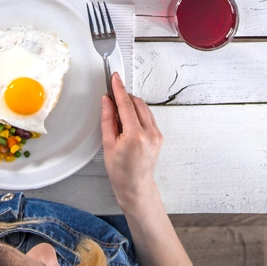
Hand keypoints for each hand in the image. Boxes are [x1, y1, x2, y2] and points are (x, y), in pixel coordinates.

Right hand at [101, 72, 162, 211]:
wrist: (135, 187)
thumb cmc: (120, 171)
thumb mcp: (108, 144)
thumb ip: (108, 119)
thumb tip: (107, 101)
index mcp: (135, 135)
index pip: (126, 104)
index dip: (119, 88)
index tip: (115, 78)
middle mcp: (150, 133)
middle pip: (137, 103)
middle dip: (124, 97)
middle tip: (111, 99)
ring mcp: (157, 135)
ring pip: (144, 108)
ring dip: (131, 104)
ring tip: (119, 113)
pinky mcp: (159, 137)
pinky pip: (149, 117)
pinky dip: (138, 113)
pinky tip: (129, 121)